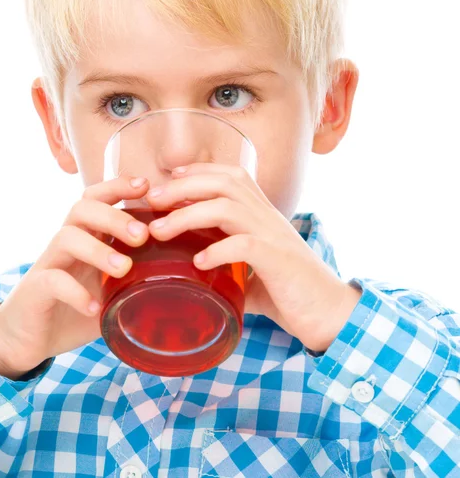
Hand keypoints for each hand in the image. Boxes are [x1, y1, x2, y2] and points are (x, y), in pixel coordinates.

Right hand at [0, 176, 150, 378]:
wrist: (29, 339)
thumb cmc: (75, 310)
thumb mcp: (111, 293)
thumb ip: (138, 284)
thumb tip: (185, 285)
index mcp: (86, 238)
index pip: (97, 199)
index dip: (118, 186)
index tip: (146, 185)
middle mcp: (66, 244)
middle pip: (83, 209)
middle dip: (114, 216)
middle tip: (142, 236)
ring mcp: (49, 264)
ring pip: (67, 237)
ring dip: (98, 250)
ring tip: (123, 269)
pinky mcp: (36, 289)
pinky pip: (53, 281)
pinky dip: (76, 292)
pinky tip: (95, 307)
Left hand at [145, 164, 361, 352]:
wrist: (331, 313)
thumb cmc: (291, 291)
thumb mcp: (254, 272)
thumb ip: (228, 268)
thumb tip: (196, 276)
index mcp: (262, 215)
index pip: (231, 175)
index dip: (199, 170)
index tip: (170, 175)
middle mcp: (268, 217)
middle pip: (224, 183)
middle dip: (183, 186)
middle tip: (151, 200)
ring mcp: (274, 236)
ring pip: (228, 208)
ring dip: (188, 216)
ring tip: (160, 232)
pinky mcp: (278, 260)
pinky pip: (244, 245)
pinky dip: (217, 250)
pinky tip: (198, 263)